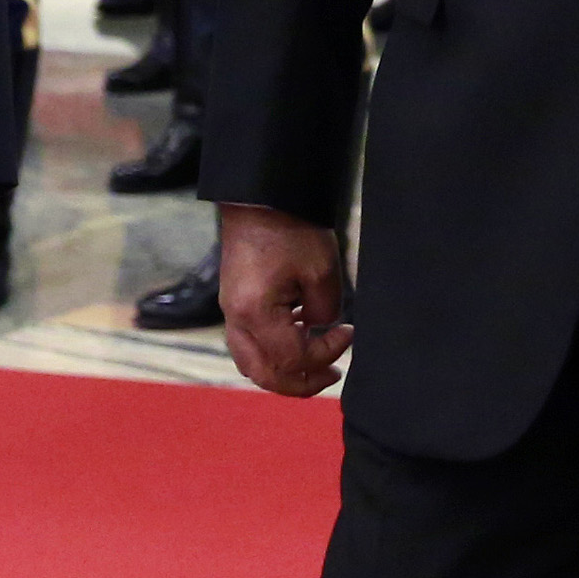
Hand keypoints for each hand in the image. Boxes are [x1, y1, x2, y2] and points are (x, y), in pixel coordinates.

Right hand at [219, 204, 352, 395]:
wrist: (259, 195)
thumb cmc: (290, 229)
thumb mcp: (320, 272)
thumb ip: (324, 312)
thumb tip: (319, 328)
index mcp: (255, 313)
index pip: (293, 358)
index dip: (326, 354)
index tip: (348, 334)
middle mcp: (235, 317)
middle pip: (264, 374)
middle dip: (301, 382)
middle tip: (332, 373)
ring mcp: (230, 309)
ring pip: (251, 362)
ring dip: (284, 370)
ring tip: (315, 363)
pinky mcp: (234, 299)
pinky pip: (248, 342)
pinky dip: (273, 351)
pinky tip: (299, 336)